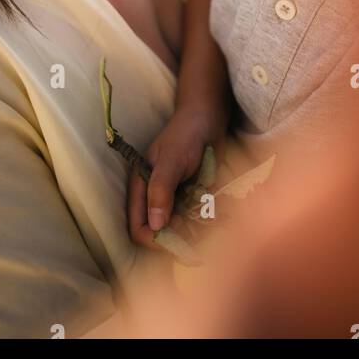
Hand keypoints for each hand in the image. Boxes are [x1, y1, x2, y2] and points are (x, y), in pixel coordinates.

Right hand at [127, 106, 226, 253]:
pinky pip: (197, 221)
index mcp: (142, 189)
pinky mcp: (193, 199)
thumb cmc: (185, 134)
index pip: (138, 228)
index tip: (177, 236)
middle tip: (198, 232)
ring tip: (211, 222)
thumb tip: (155, 226)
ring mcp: (176, 200)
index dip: (154, 238)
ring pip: (181, 232)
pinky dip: (207, 223)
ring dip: (195, 233)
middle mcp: (156, 198)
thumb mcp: (171, 161)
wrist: (208, 119)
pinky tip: (219, 216)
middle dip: (178, 239)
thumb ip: (160, 190)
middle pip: (160, 234)